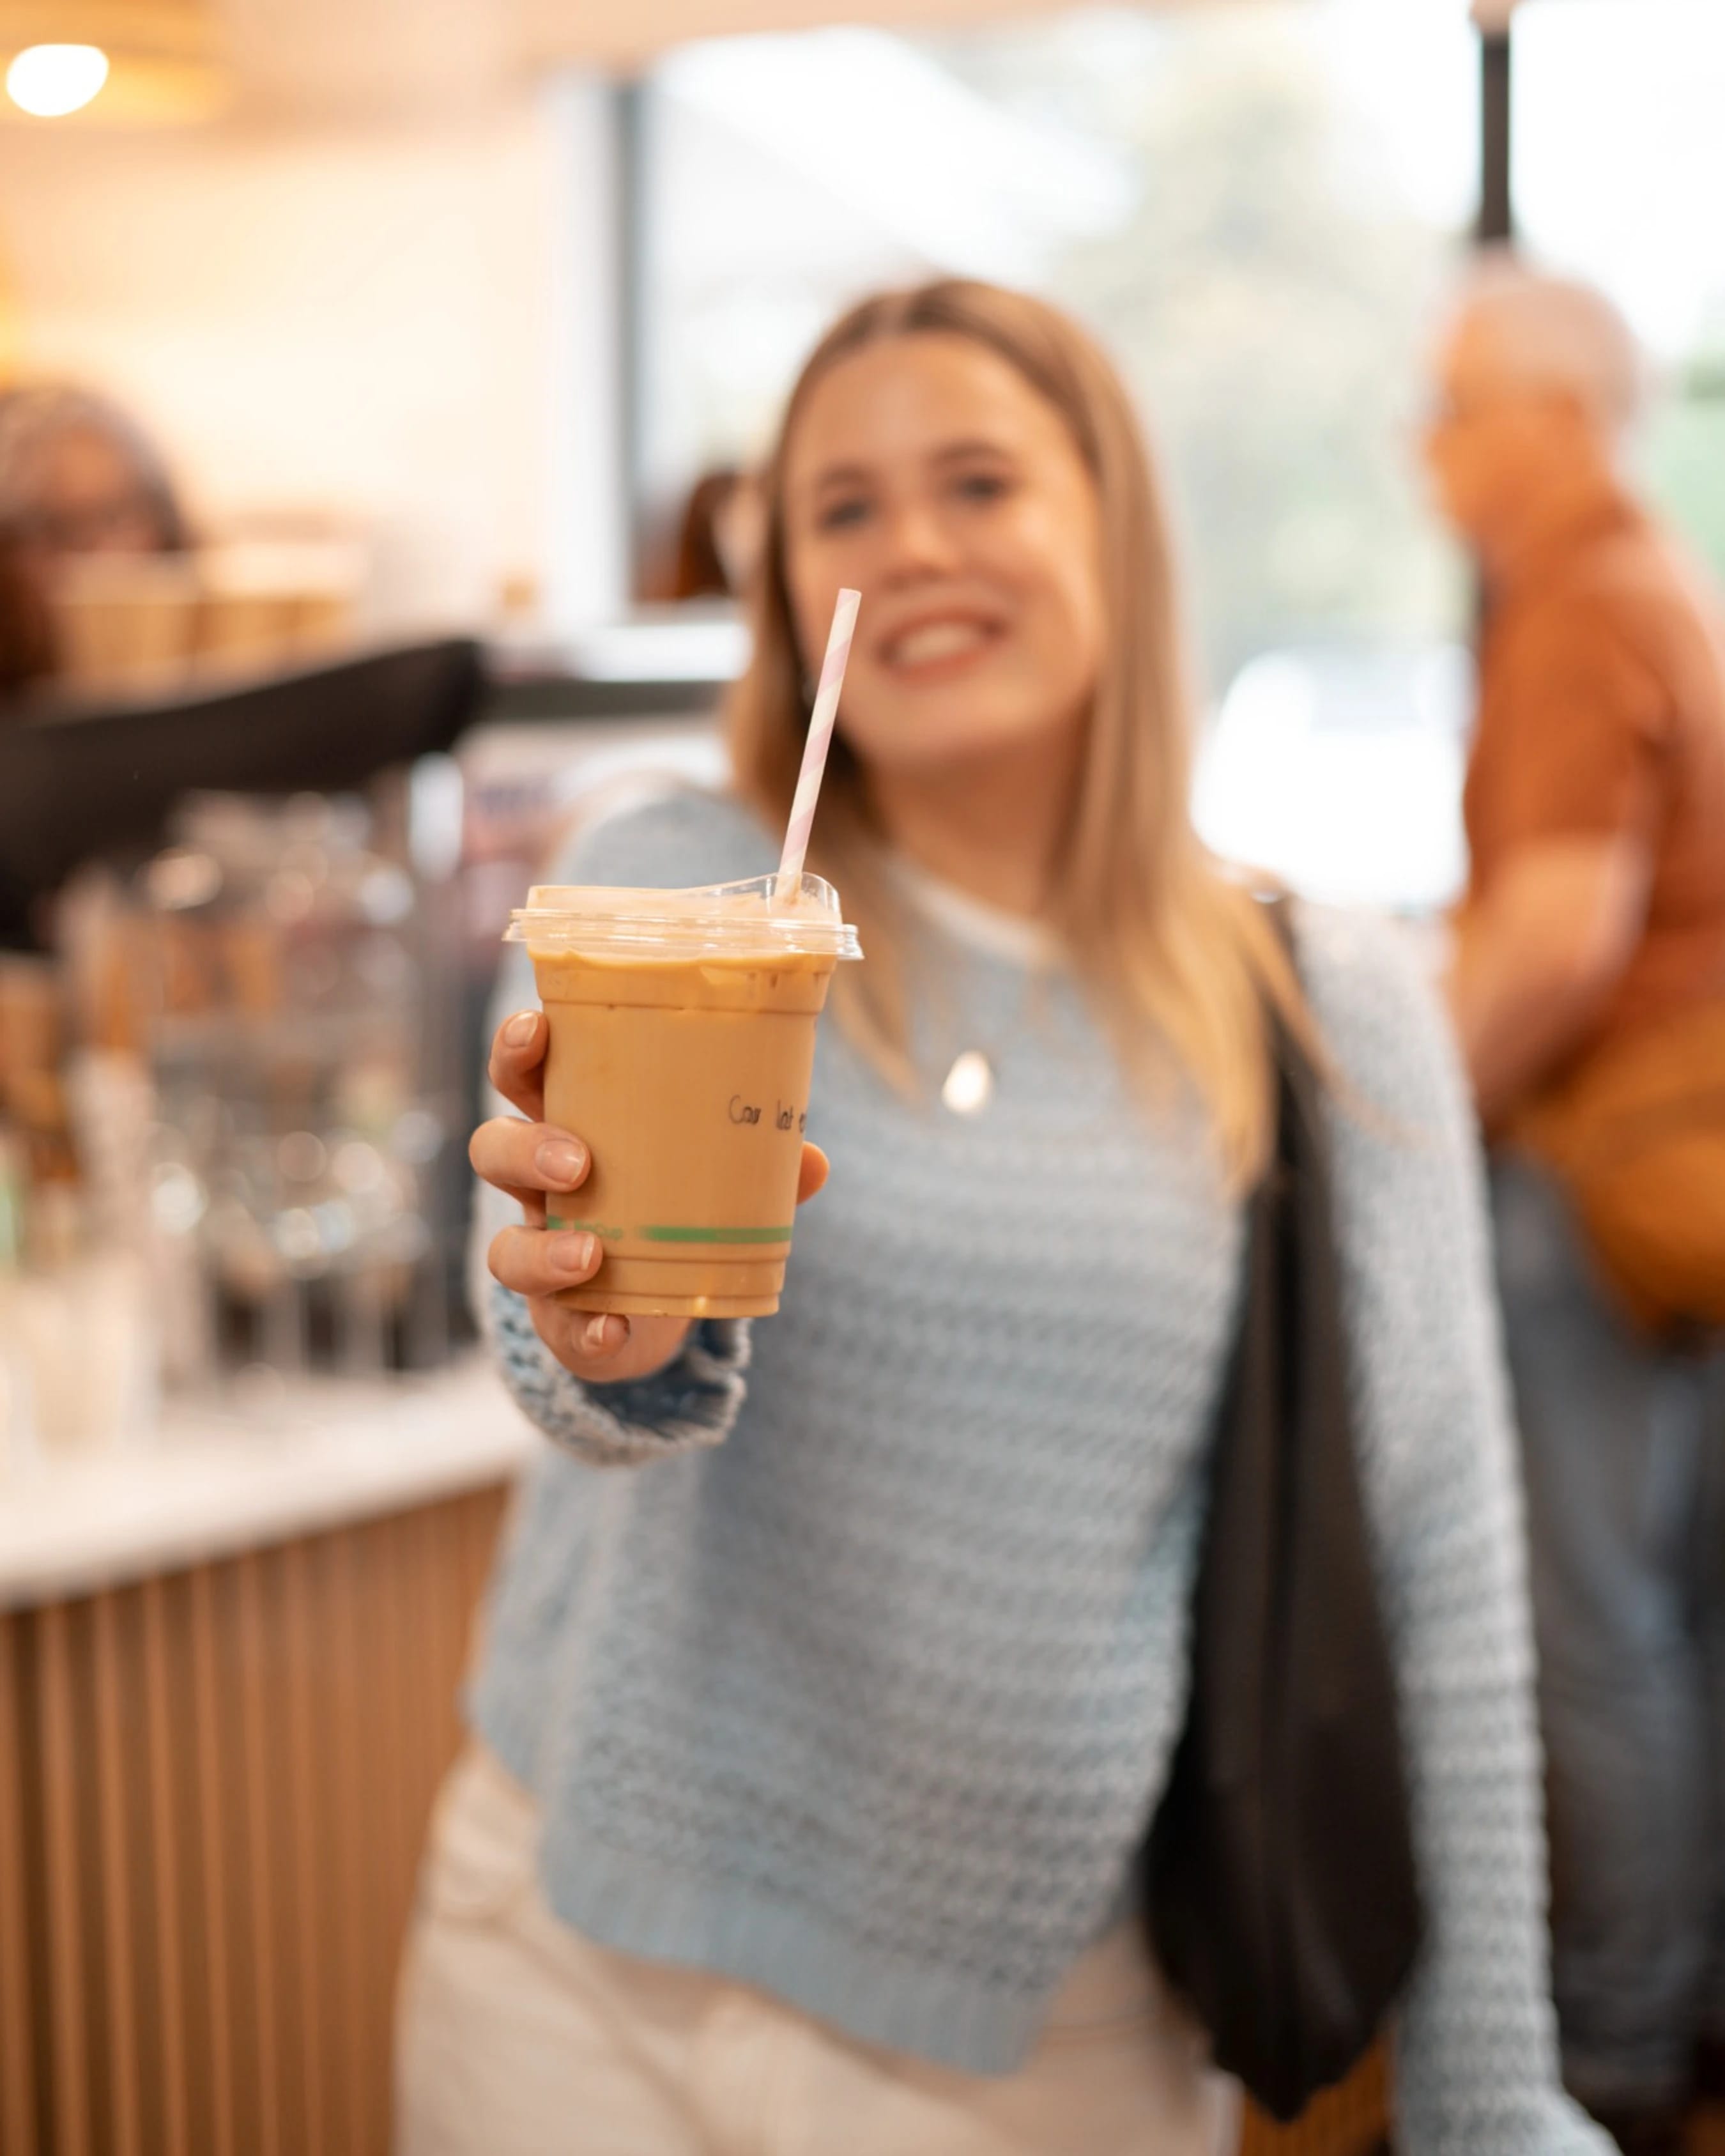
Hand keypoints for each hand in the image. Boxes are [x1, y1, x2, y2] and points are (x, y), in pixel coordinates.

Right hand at [470, 1008, 828, 1382]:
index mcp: (573, 1128)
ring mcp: (542, 1255)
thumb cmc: (673, 1207)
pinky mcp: (559, 1320)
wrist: (658, 1307)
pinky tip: (615, 1331)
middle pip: (493, 1150)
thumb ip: (758, 1168)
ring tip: (591, 1255)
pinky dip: (587, 1331)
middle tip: (578, 1162)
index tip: (537, 1028)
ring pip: (503, 1250)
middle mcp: (539, 1189)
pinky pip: (559, 1327)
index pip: (524, 1077)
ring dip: (544, 1252)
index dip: (518, 1050)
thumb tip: (812, 1160)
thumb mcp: (714, 1178)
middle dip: (524, 1149)